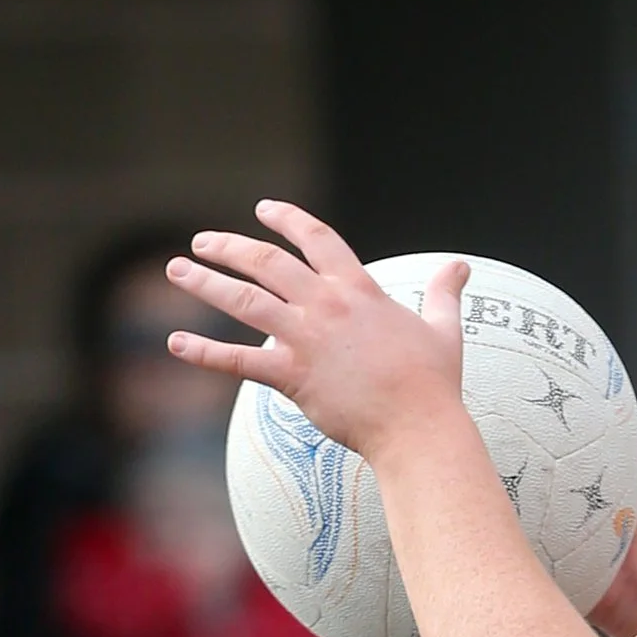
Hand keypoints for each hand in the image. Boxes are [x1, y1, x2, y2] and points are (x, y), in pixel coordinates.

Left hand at [165, 203, 467, 462]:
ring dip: (205, 283)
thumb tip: (461, 266)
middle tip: (202, 242)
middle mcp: (326, 305)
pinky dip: (204, 352)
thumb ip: (444, 293)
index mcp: (357, 289)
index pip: (315, 238)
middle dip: (228, 246)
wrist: (419, 426)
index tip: (262, 210)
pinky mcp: (292, 375)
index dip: (286, 219)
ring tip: (176, 270)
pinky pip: (238, 361)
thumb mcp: (444, 329)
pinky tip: (176, 343)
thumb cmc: (434, 383)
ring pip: (243, 300)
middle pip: (266, 261)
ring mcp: (306, 338)